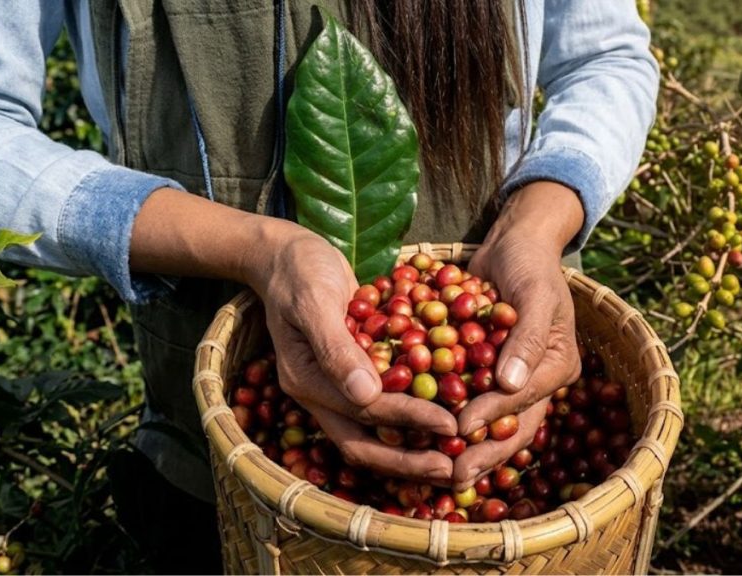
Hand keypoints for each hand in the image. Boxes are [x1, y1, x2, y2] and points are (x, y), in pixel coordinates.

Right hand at [258, 226, 455, 481]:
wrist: (286, 255)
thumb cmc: (300, 269)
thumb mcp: (315, 301)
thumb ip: (336, 347)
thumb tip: (365, 396)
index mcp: (307, 380)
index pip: (364, 412)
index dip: (409, 420)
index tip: (450, 425)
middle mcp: (319, 394)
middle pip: (364, 444)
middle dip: (409, 460)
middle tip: (455, 468)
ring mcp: (332, 389)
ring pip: (372, 435)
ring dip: (410, 450)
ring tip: (452, 458)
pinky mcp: (348, 378)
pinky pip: (379, 411)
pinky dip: (408, 422)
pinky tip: (442, 427)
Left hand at [452, 182, 583, 488]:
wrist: (513, 244)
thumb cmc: (529, 263)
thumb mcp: (534, 293)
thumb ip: (527, 337)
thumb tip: (510, 384)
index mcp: (557, 367)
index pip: (523, 400)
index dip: (490, 416)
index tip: (458, 429)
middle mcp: (536, 380)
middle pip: (509, 426)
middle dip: (480, 452)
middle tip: (450, 475)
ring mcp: (511, 379)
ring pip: (488, 423)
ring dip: (464, 446)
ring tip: (436, 471)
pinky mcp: (486, 373)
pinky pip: (469, 401)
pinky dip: (449, 418)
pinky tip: (420, 435)